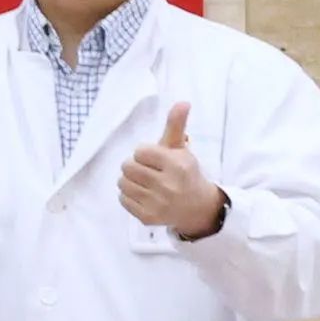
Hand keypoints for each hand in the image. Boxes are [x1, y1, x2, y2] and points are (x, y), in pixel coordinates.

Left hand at [114, 99, 223, 239]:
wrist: (196, 207)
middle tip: (149, 171)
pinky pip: (122, 199)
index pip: (139, 151)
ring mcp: (158, 204)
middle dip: (135, 166)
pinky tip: (145, 195)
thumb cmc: (183, 172)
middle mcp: (169, 185)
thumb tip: (182, 102)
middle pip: (127, 167)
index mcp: (178, 165)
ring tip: (146, 183)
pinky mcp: (147, 218)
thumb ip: (176, 125)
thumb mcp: (181, 149)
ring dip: (130, 180)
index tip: (155, 159)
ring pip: (122, 183)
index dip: (144, 154)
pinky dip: (129, 196)